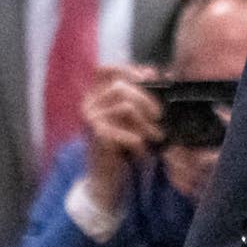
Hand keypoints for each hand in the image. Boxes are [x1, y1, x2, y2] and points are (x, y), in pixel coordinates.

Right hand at [79, 65, 161, 215]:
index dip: (127, 69)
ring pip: (126, 107)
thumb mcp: (129, 119)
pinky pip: (126, 130)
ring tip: (155, 136)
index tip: (149, 76)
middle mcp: (88, 105)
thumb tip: (157, 73)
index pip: (104, 70)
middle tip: (159, 116)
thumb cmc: (120, 146)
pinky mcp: (96, 136)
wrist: (104, 178)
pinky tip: (142, 149)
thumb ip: (138, 96)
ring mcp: (90, 119)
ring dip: (146, 123)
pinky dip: (139, 140)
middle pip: (120, 87)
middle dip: (146, 99)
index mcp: (93, 96)